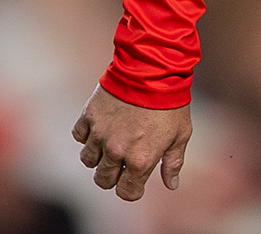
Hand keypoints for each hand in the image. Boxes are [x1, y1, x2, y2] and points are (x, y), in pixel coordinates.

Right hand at [72, 85, 192, 201]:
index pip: (126, 192)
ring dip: (98, 156)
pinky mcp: (89, 116)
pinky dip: (87, 135)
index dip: (132, 190)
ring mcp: (100, 134)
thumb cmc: (172, 102)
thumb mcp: (181, 134)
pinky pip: (79, 136)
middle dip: (113, 175)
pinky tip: (101, 127)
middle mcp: (116, 151)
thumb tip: (171, 184)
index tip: (135, 181)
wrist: (153, 69)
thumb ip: (173, 162)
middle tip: (122, 161)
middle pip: (103, 180)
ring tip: (111, 142)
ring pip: (88, 160)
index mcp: (140, 160)